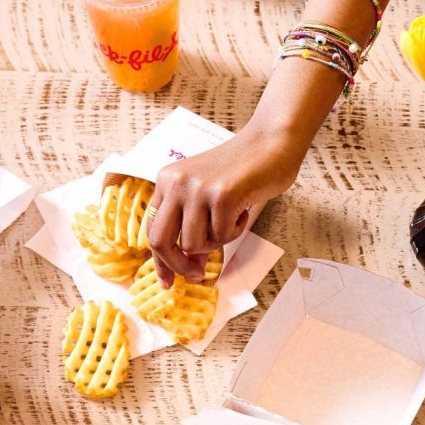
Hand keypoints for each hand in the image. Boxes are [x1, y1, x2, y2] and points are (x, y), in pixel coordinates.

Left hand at [147, 124, 301, 284]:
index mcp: (167, 180)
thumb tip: (191, 265)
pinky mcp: (221, 196)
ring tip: (232, 219)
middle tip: (197, 274)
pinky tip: (244, 209)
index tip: (168, 282)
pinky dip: (237, 230)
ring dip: (217, 242)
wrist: (271, 141)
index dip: (160, 261)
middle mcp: (175, 183)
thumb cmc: (244, 170)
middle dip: (178, 265)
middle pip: (160, 242)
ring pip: (194, 244)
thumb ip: (195, 226)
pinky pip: (222, 237)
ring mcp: (197, 189)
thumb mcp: (209, 197)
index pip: (152, 229)